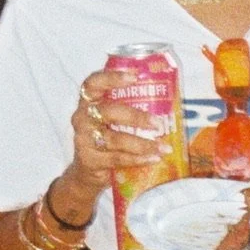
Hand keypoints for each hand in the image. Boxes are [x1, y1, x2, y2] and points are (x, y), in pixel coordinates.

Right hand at [67, 69, 169, 198]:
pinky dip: (137, 159)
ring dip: (142, 144)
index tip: (134, 77)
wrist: (87, 171)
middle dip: (135, 117)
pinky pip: (117, 158)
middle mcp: (82, 118)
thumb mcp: (112, 121)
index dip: (111, 78)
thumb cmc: (106, 138)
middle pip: (107, 111)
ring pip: (115, 139)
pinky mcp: (89, 160)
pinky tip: (153, 158)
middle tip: (158, 123)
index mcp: (88, 102)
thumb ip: (129, 109)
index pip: (93, 83)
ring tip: (163, 147)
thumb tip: (168, 104)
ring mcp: (83, 139)